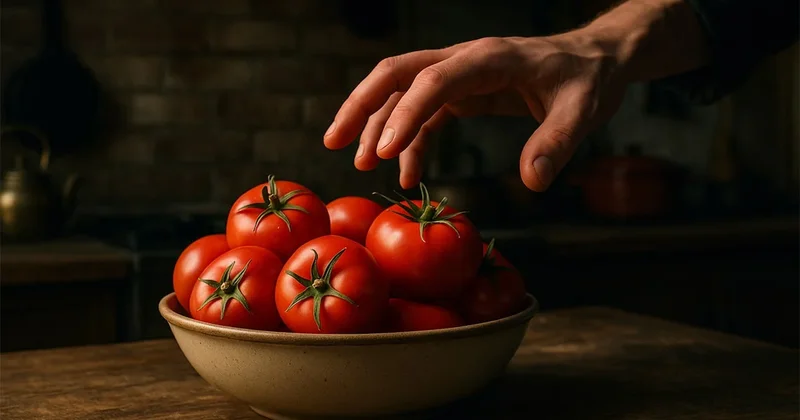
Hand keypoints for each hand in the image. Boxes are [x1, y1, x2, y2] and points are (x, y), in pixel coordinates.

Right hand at [322, 34, 627, 190]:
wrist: (595, 60)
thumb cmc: (589, 81)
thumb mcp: (582, 111)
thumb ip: (556, 143)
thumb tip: (531, 183)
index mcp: (489, 59)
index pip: (432, 81)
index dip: (403, 114)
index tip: (381, 153)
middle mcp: (465, 60)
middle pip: (396, 73)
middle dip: (361, 106)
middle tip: (334, 142)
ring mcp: (459, 75)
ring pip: (400, 91)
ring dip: (375, 125)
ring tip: (359, 165)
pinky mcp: (463, 91)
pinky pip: (424, 114)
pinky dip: (409, 142)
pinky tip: (406, 173)